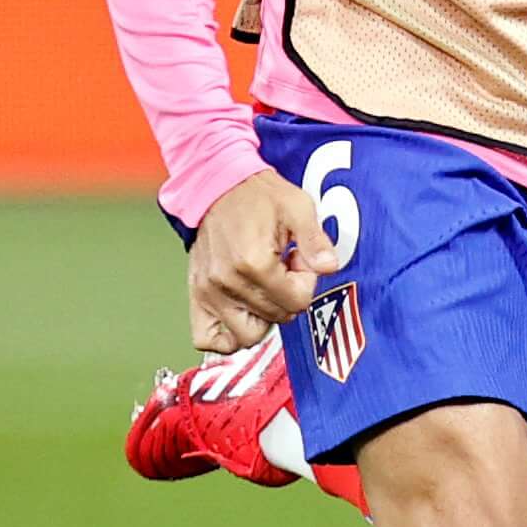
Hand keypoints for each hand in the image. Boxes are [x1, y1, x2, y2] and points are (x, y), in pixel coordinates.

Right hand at [187, 168, 338, 351]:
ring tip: (264, 287)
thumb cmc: (260, 197)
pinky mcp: (196, 296)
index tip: (297, 261)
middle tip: (283, 269)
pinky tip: (243, 312)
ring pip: (248, 335)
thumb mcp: (298, 207)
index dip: (306, 282)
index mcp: (254, 263)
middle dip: (288, 296)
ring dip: (264, 316)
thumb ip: (315, 240)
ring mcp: (208, 292)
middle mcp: (227, 283)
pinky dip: (228, 335)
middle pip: (277, 318)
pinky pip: (207, 339)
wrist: (218, 187)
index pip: (297, 301)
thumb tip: (329, 266)